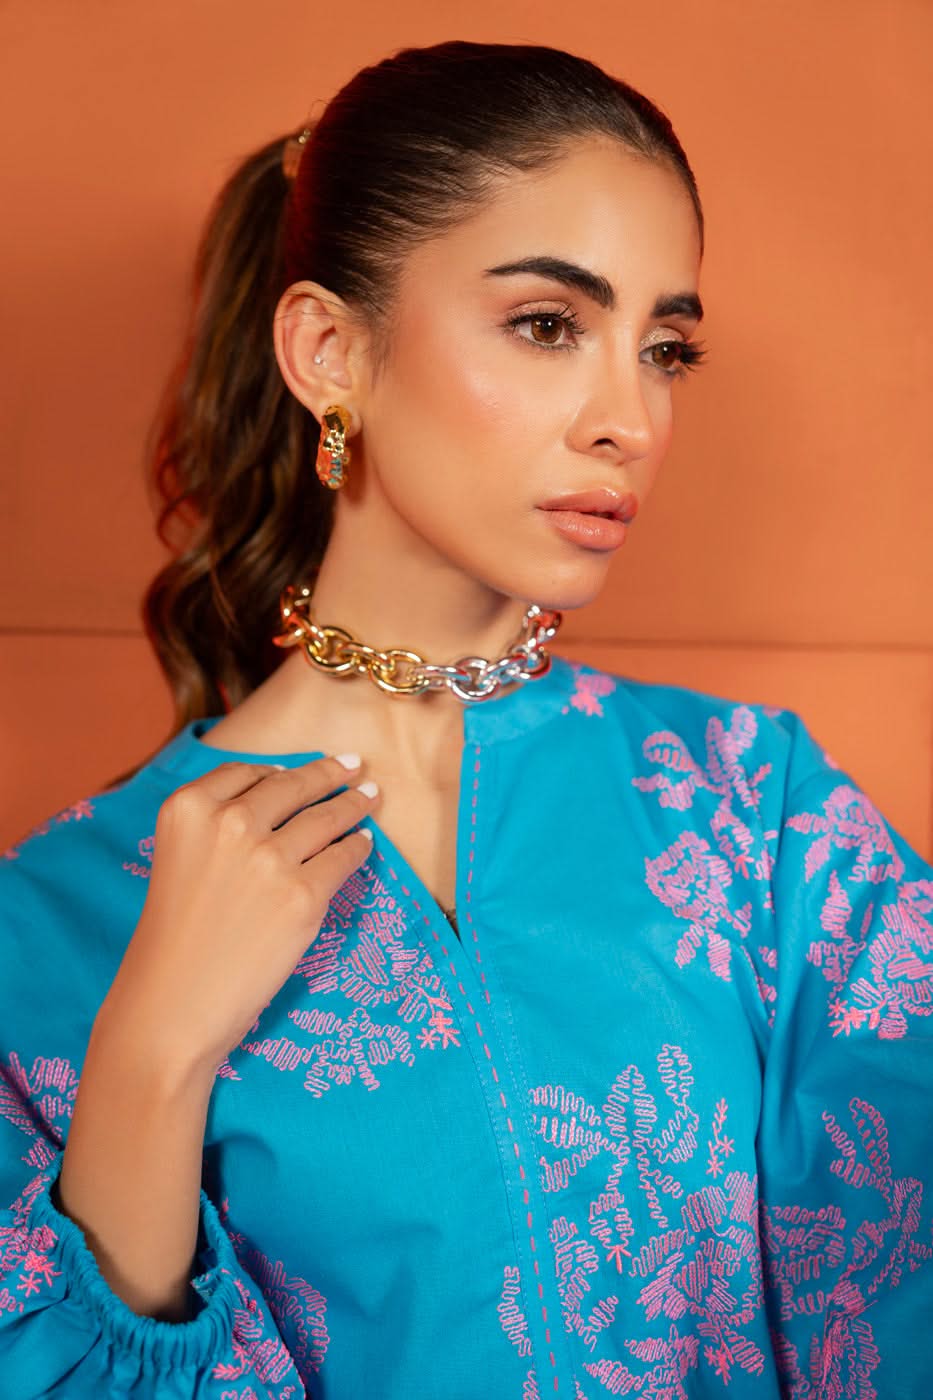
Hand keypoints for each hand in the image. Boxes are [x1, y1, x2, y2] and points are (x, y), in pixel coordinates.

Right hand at [97, 755, 377, 1079]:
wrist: (172, 1007)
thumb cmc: (171, 943)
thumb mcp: (176, 860)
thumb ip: (213, 826)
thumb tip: (276, 798)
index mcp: (187, 808)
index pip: (245, 772)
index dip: (277, 769)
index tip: (299, 766)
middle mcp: (228, 823)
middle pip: (291, 785)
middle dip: (327, 773)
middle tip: (352, 766)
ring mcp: (269, 858)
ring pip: (325, 816)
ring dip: (353, 802)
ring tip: (369, 795)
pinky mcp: (303, 895)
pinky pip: (343, 857)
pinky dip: (358, 847)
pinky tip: (363, 842)